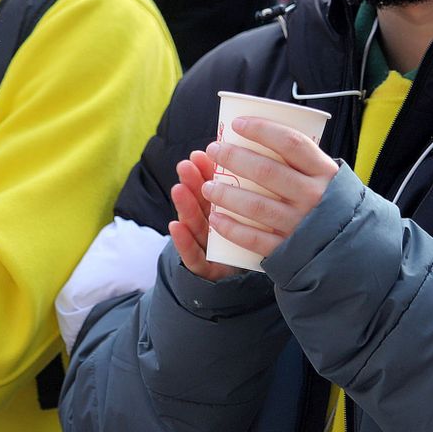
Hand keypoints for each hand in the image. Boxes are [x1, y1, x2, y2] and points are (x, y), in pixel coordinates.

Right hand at [169, 150, 240, 281]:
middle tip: (185, 165)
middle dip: (192, 183)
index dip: (204, 172)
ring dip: (185, 206)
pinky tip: (175, 226)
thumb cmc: (246, 240)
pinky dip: (183, 241)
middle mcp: (213, 226)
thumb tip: (257, 156)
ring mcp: (207, 247)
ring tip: (178, 189)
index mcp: (224, 211)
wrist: (240, 276)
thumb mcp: (247, 215)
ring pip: (196, 225)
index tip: (199, 155)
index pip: (214, 190)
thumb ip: (245, 192)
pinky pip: (194, 256)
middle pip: (202, 204)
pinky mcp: (207, 269)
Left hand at [199, 117, 337, 262]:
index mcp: (324, 172)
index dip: (262, 130)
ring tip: (208, 186)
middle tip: (214, 150)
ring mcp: (301, 224)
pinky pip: (254, 238)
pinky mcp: (289, 249)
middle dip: (235, 158)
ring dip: (226, 194)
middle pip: (267, 171)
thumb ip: (302, 161)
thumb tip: (257, 133)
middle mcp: (314, 196)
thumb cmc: (329, 202)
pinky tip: (215, 218)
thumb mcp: (326, 177)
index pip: (291, 143)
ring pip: (256, 205)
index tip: (237, 123)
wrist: (350, 247)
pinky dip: (231, 228)